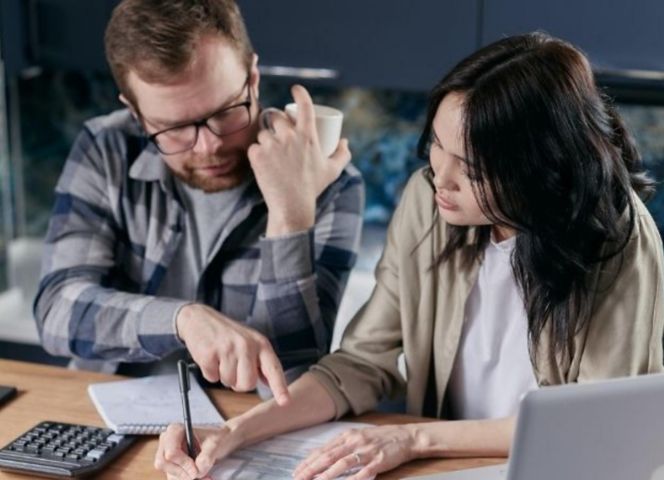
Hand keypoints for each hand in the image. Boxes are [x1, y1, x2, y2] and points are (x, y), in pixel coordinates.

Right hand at [154, 423, 240, 479]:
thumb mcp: (215, 444)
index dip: (183, 464)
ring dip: (187, 478)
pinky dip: (187, 479)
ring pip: (169, 473)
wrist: (220, 442)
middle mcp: (167, 441)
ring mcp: (167, 454)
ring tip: (206, 477)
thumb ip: (206, 456)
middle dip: (183, 473)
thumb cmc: (216, 437)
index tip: (196, 470)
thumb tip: (198, 470)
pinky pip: (174, 478)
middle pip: (163, 463)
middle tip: (199, 475)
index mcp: (175, 430)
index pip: (171, 452)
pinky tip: (201, 477)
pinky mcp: (171, 466)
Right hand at [176, 303, 289, 404]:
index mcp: (260, 343)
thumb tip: (269, 383)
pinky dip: (209, 372)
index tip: (285, 402)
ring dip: (223, 376)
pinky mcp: (209, 353)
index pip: (273, 368)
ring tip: (220, 358)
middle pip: (248, 384)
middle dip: (239, 383)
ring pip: (229, 382)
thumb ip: (260, 362)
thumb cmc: (227, 333)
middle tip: (232, 368)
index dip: (280, 387)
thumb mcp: (250, 341)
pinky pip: (212, 378)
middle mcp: (246, 345)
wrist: (199, 318)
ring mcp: (228, 348)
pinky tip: (210, 357)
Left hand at [247, 84, 350, 235]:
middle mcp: (289, 136)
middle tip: (278, 134)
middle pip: (277, 117)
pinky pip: (254, 147)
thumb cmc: (313, 188)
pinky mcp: (257, 155)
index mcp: (308, 136)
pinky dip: (257, 153)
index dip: (300, 93)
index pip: (304, 106)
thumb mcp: (332, 170)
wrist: (292, 206)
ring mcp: (272, 145)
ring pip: (263, 133)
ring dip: (266, 139)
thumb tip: (344, 141)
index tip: (295, 89)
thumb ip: (342, 154)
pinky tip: (262, 162)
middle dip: (277, 122)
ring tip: (271, 153)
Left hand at [293, 424, 417, 479]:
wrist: (405, 436)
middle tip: (299, 478)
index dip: (308, 461)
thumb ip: (338, 445)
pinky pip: (364, 471)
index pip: (323, 450)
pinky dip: (354, 478)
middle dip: (312, 468)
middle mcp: (354, 441)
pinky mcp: (378, 461)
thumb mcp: (356, 436)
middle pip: (329, 456)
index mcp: (347, 436)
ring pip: (343, 463)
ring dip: (328, 473)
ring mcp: (366, 451)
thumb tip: (316, 454)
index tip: (296, 471)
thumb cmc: (379, 438)